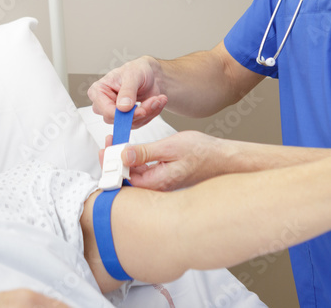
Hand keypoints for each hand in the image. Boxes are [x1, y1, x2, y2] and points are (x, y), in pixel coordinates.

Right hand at [88, 57, 167, 126]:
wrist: (149, 75)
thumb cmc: (137, 70)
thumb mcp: (133, 75)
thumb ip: (127, 91)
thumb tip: (122, 107)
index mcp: (98, 91)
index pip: (106, 110)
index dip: (123, 114)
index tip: (141, 110)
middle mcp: (104, 104)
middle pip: (118, 120)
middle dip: (139, 113)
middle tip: (154, 101)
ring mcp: (115, 113)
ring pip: (130, 124)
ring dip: (148, 113)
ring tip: (157, 99)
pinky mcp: (126, 118)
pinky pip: (138, 123)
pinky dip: (151, 114)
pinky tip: (156, 102)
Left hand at [100, 130, 229, 190]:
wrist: (224, 159)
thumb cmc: (203, 153)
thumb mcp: (170, 147)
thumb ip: (145, 153)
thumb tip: (123, 155)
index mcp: (157, 182)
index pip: (125, 178)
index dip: (112, 164)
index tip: (106, 148)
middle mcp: (158, 188)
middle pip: (127, 179)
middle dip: (115, 161)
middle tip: (108, 142)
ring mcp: (162, 185)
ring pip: (135, 175)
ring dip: (125, 159)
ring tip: (117, 143)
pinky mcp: (166, 179)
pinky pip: (145, 173)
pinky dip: (136, 161)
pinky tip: (133, 151)